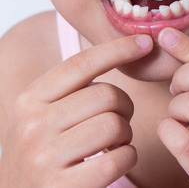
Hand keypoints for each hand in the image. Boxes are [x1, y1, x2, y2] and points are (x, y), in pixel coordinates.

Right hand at [0, 34, 152, 187]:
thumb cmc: (43, 149)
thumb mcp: (41, 112)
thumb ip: (69, 87)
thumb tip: (120, 50)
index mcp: (30, 98)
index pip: (81, 64)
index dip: (118, 49)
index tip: (145, 43)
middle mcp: (33, 125)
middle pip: (105, 95)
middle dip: (125, 105)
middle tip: (120, 118)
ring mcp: (45, 158)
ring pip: (113, 125)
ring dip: (126, 133)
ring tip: (116, 141)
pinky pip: (116, 160)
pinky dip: (127, 157)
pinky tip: (117, 159)